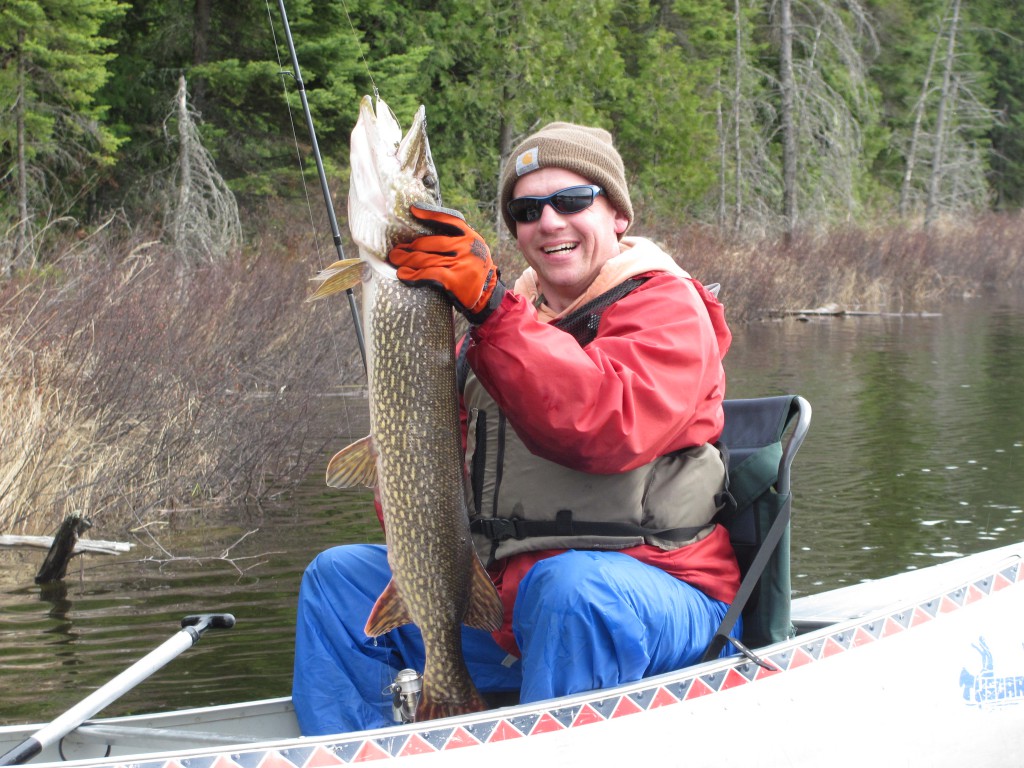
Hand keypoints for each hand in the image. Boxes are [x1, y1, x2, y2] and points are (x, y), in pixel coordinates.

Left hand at [388, 204, 504, 323]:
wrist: (487, 295)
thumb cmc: (473, 271)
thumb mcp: (473, 250)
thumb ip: (457, 241)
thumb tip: (427, 234)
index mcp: (470, 236)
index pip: (448, 220)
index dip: (429, 215)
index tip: (413, 210)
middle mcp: (466, 247)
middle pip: (430, 243)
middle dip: (410, 246)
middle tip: (396, 249)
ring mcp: (460, 262)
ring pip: (425, 259)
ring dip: (406, 259)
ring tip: (395, 259)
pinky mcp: (454, 279)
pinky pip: (427, 274)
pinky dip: (413, 275)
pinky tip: (403, 274)